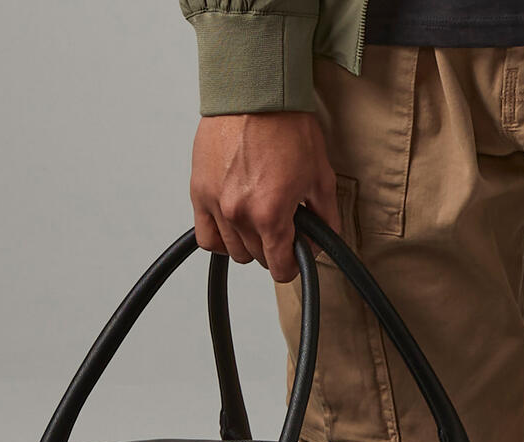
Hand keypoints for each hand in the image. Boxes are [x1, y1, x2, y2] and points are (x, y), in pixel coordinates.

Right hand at [190, 112, 340, 281]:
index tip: (296, 253)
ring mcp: (215, 204)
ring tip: (259, 217)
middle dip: (274, 247)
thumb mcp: (319, 175)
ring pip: (233, 251)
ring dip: (248, 242)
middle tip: (283, 224)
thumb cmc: (286, 125)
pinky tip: (233, 224)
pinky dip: (220, 237)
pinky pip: (206, 236)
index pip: (280, 268)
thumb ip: (324, 218)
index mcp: (270, 214)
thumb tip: (323, 242)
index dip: (293, 264)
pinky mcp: (199, 191)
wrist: (255, 91)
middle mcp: (238, 214)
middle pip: (257, 258)